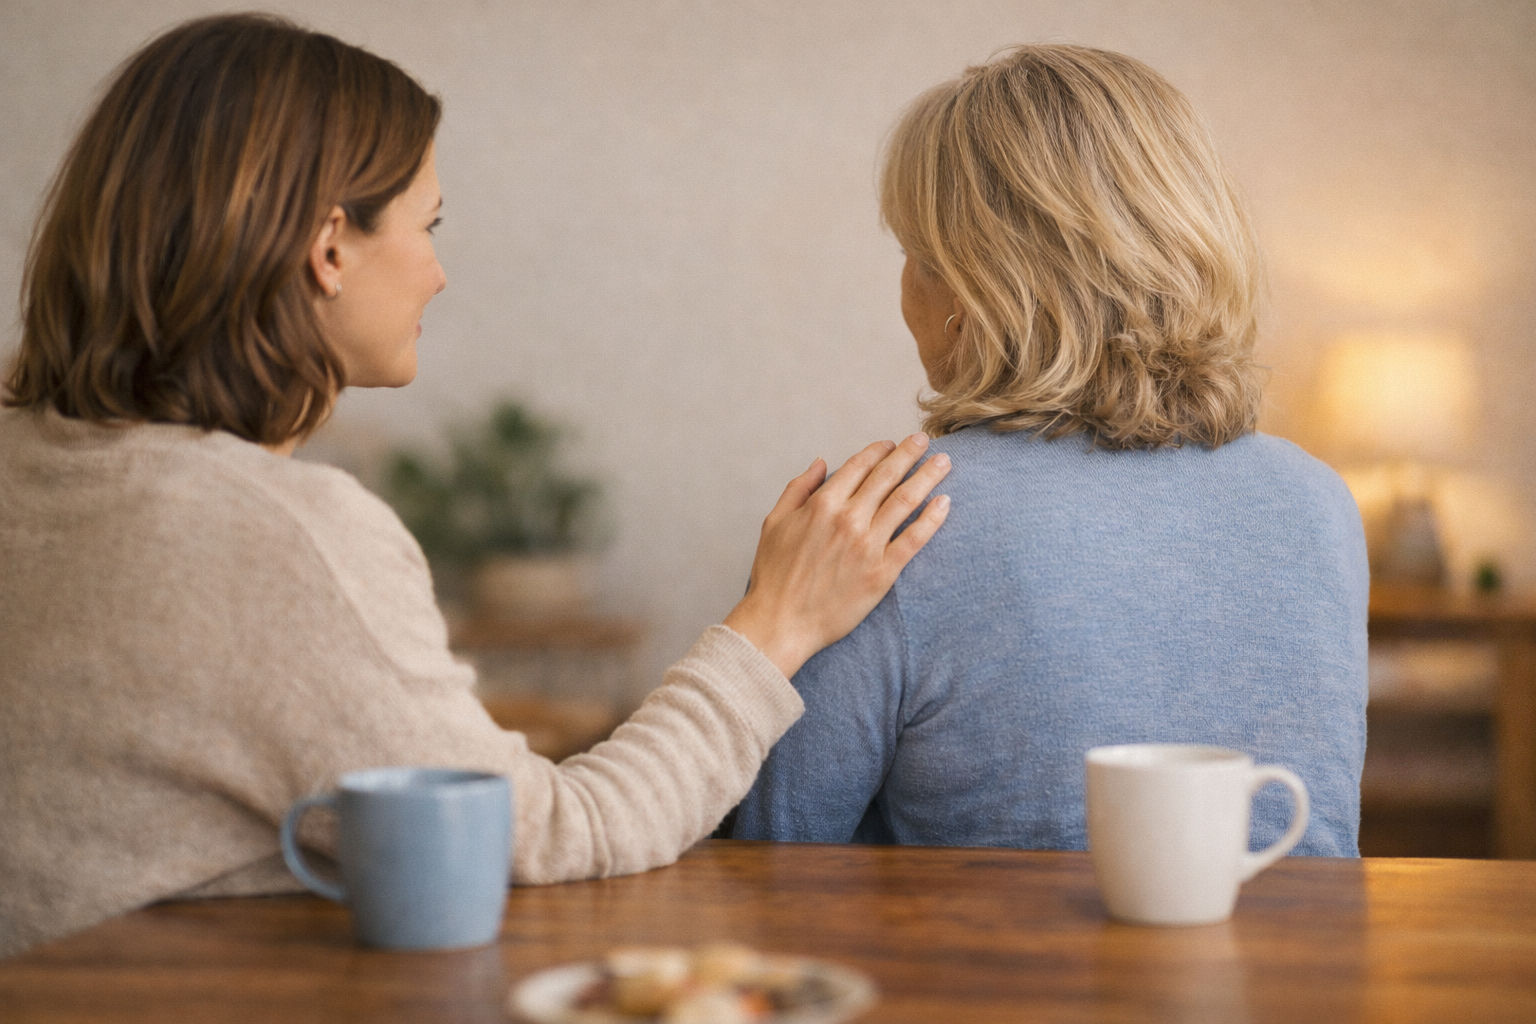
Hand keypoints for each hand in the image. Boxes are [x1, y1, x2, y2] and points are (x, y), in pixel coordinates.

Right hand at [723, 433, 950, 677]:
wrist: (781, 622)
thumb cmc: (774, 575)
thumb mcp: (774, 522)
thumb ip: (798, 489)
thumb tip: (820, 462)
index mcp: (822, 504)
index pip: (859, 466)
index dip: (878, 451)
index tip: (891, 444)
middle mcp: (848, 519)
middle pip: (887, 477)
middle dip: (909, 453)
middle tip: (925, 440)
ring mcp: (868, 545)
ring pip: (905, 501)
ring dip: (927, 477)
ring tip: (943, 462)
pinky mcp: (883, 572)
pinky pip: (914, 539)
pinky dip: (932, 518)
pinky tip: (944, 503)